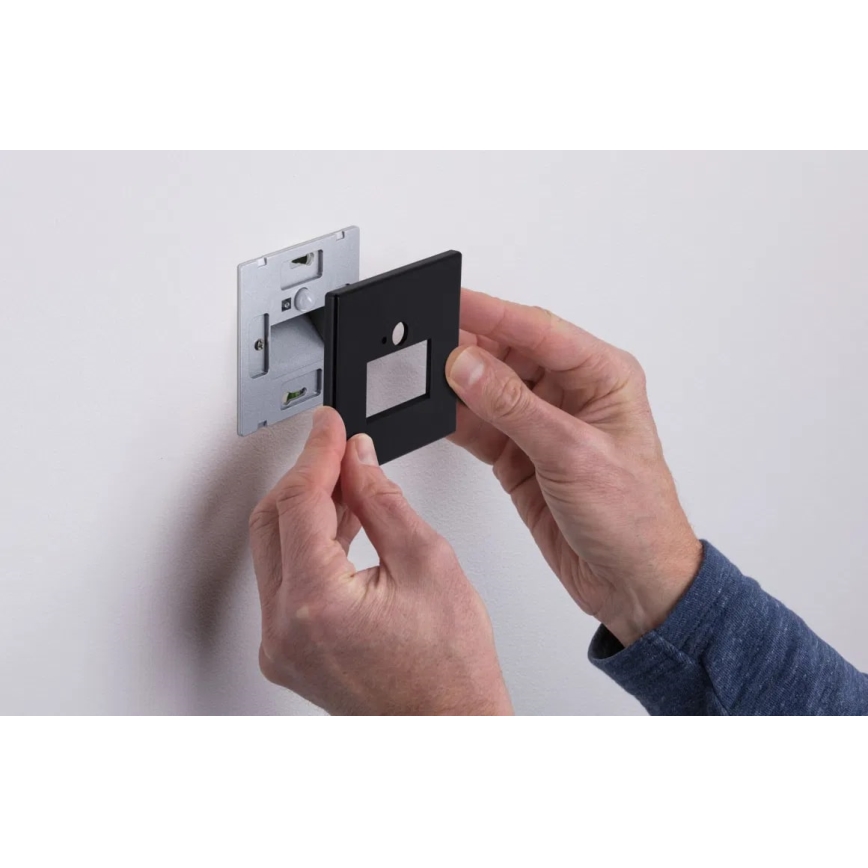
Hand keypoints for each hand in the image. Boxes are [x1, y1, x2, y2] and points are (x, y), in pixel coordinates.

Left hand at [248, 406, 511, 714]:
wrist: (449, 726)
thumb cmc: (450, 669)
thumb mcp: (428, 562)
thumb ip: (382, 500)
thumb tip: (357, 460)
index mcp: (316, 603)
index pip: (299, 500)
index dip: (316, 453)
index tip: (330, 425)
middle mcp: (284, 629)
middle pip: (272, 521)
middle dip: (305, 476)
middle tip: (337, 447)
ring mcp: (281, 645)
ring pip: (274, 548)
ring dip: (306, 508)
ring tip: (347, 482)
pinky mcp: (288, 651)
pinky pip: (285, 580)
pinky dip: (308, 544)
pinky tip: (338, 523)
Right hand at [446, 289, 701, 646]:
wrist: (631, 582)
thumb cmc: (634, 517)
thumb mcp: (573, 454)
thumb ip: (514, 407)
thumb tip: (468, 366)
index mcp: (601, 376)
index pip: (538, 330)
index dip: (493, 313)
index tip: (452, 302)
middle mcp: (571, 394)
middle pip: (508, 353)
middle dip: (468, 348)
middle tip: (427, 345)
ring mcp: (542, 424)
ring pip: (488, 388)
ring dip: (457, 385)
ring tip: (423, 378)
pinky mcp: (520, 453)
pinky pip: (479, 425)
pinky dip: (456, 420)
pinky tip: (435, 412)